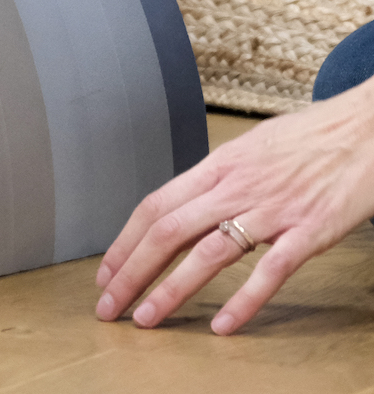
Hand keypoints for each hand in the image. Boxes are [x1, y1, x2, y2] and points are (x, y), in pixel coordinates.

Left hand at [94, 76, 373, 333]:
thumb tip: (187, 202)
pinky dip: (244, 300)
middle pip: (168, 231)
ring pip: (208, 253)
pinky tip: (222, 325)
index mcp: (218, 166)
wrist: (364, 128)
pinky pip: (271, 270)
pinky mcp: (309, 231)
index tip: (106, 271)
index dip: (125, 241)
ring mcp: (272, 209)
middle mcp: (236, 186)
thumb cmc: (308, 138)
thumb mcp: (250, 148)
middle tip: (108, 304)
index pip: (156, 205)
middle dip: (132, 271)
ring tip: (147, 319)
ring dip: (171, 289)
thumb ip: (219, 178)